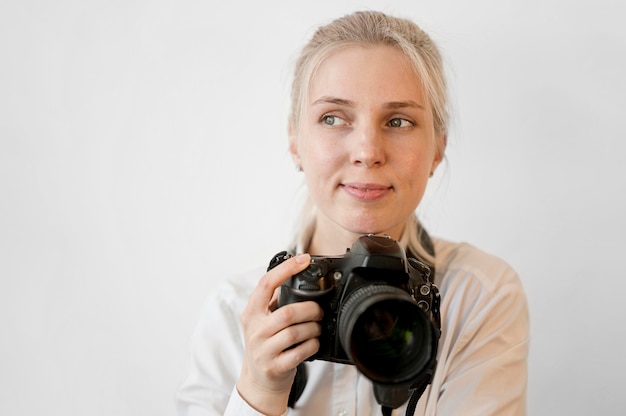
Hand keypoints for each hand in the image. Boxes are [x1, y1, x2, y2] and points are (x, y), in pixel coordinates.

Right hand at [237, 253, 322, 414]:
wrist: (258, 381)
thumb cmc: (265, 346)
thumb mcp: (262, 321)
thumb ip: (274, 302)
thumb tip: (295, 276)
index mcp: (252, 313)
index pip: (266, 284)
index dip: (286, 269)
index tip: (303, 259)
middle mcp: (255, 330)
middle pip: (288, 312)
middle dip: (310, 310)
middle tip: (319, 311)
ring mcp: (263, 350)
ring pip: (296, 332)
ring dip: (313, 329)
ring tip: (317, 328)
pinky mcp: (275, 366)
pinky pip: (300, 352)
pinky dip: (312, 346)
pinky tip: (313, 343)